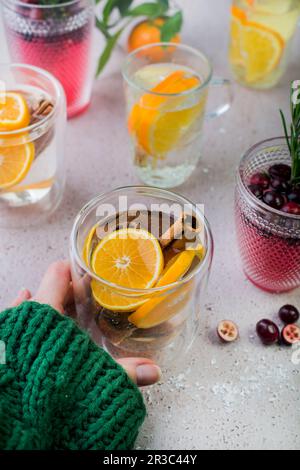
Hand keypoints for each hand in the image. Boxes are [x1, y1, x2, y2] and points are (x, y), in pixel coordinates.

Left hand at [11, 261, 160, 386]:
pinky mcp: (8, 345)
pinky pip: (16, 322)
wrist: (13, 415)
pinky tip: (36, 316)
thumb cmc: (43, 385)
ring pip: (33, 308)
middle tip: (86, 296)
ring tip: (65, 306)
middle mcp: (26, 315)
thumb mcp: (92, 375)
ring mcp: (13, 329)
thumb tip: (152, 371)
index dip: (74, 270)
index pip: (58, 274)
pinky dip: (29, 317)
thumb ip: (124, 371)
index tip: (88, 273)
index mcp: (46, 311)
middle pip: (48, 291)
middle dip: (68, 292)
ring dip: (50, 306)